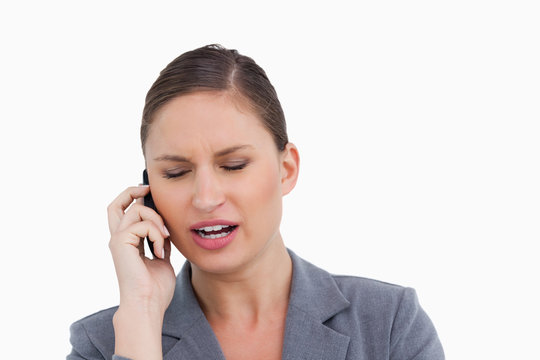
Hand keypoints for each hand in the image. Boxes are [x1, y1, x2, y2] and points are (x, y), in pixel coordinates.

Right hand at [107, 185, 175, 358]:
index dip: (132, 198)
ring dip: (157, 220)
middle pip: (115, 205)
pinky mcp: (120, 243)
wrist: (148, 304)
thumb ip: (160, 241)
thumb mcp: (162, 258)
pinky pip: (142, 224)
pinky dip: (156, 234)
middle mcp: (119, 239)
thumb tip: (166, 228)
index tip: (148, 192)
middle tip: (147, 189)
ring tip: (165, 239)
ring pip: (136, 210)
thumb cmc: (156, 288)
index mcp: (128, 243)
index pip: (122, 214)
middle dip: (131, 191)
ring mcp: (118, 240)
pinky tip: (159, 251)